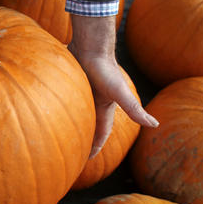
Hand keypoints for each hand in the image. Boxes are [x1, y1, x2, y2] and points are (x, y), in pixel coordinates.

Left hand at [69, 14, 158, 158]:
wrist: (90, 45)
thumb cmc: (105, 69)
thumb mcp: (120, 92)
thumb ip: (134, 109)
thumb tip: (155, 124)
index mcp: (105, 106)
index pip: (102, 131)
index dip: (97, 144)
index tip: (88, 158)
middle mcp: (93, 100)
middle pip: (87, 123)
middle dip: (83, 137)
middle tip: (72, 151)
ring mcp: (82, 91)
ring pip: (75, 112)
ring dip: (70, 122)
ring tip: (58, 134)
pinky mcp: (70, 82)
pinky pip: (64, 99)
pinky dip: (58, 107)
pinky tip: (47, 110)